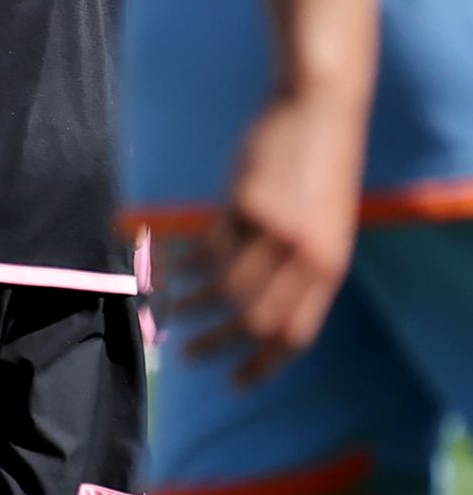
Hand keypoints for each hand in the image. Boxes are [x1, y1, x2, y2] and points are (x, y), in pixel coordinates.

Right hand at [170, 93, 367, 386]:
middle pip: (256, 321)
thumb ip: (296, 268)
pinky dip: (180, 263)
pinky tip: (164, 264)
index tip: (232, 384)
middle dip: (216, 344)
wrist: (320, 110)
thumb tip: (253, 310)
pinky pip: (205, 249)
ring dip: (189, 304)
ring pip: (224, 288)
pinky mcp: (244, 205)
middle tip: (186, 354)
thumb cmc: (319, 168)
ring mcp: (276, 232)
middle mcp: (307, 257)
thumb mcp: (322, 227)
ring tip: (165, 309)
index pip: (296, 335)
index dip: (263, 366)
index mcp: (330, 268)